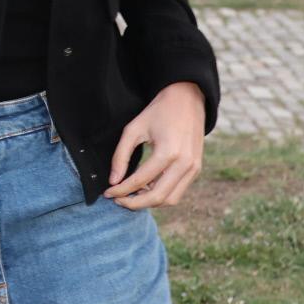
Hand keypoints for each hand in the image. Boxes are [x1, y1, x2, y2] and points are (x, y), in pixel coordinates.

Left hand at [103, 81, 204, 209]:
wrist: (187, 99)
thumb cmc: (157, 112)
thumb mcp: (133, 129)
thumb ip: (121, 156)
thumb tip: (113, 181)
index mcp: (168, 152)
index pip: (140, 181)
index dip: (121, 190)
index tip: (107, 193)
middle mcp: (184, 164)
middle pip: (157, 197)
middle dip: (134, 203)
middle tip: (117, 200)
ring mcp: (193, 168)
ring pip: (170, 199)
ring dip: (149, 202)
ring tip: (131, 194)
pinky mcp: (196, 169)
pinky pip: (178, 191)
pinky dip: (161, 195)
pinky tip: (146, 187)